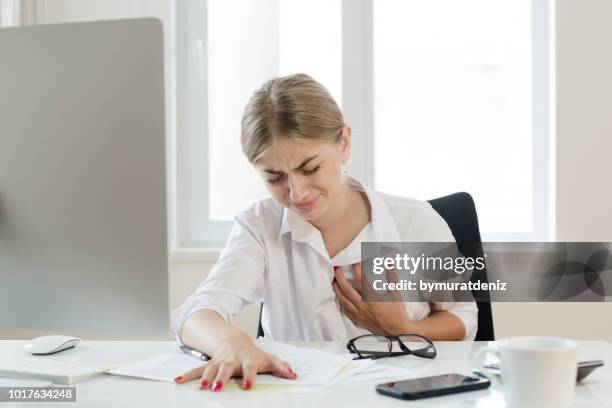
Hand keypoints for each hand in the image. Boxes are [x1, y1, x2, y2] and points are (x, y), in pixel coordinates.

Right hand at [174, 333, 296, 390]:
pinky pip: (197, 370)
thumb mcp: (267, 358)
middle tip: (219, 388)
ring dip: (205, 378)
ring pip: (210, 369)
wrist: (234, 341)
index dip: (249, 376)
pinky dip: (187, 375)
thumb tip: (293, 375)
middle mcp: (231, 360)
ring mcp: (219, 362)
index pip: (250, 367)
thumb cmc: (251, 353)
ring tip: (201, 388)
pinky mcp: (209, 365)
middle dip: (222, 378)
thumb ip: (280, 366)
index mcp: (247, 359)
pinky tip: (178, 380)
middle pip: (226, 368)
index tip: (248, 386)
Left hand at [333, 263, 410, 334]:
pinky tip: (339, 297)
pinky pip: (345, 310)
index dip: (357, 270)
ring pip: (343, 300)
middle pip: (347, 290)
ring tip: (334, 281)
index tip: (354, 263)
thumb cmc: (397, 312)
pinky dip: (341, 302)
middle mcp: (363, 307)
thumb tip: (390, 264)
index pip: (361, 281)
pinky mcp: (358, 320)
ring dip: (337, 290)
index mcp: (373, 299)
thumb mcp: (396, 293)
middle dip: (340, 278)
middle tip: (337, 269)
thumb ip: (392, 277)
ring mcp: (359, 314)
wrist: (397, 330)